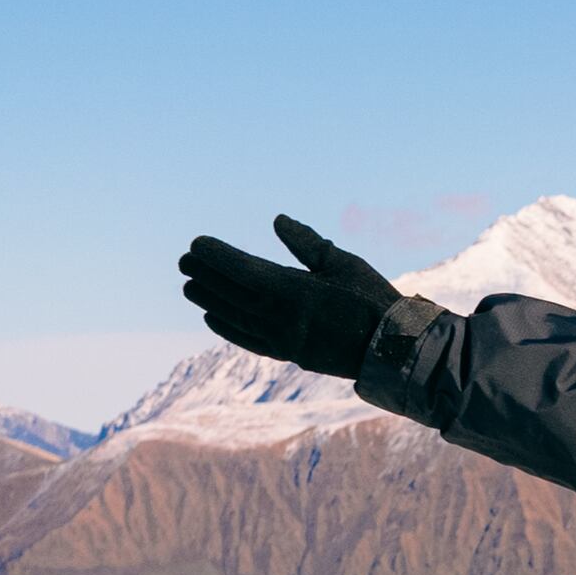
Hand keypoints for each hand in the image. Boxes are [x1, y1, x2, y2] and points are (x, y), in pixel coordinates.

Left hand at [177, 216, 406, 379]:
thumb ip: (308, 243)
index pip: (240, 269)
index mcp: (291, 289)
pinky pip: (248, 340)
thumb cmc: (371, 299)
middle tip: (185, 261)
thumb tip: (278, 221)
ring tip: (190, 287)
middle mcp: (279, 316)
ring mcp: (281, 338)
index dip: (215, 256)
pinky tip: (212, 318)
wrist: (390, 348)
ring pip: (233, 317)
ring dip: (208, 300)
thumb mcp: (343, 263)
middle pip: (230, 292)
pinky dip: (226, 328)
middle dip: (205, 275)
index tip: (196, 244)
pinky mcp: (287, 353)